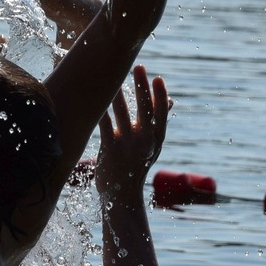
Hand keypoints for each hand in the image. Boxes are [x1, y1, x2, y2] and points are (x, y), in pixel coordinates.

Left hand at [96, 66, 169, 203]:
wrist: (122, 197)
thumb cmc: (135, 167)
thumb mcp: (152, 147)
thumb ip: (157, 122)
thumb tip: (170, 99)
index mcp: (156, 140)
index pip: (162, 113)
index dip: (160, 95)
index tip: (158, 78)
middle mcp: (145, 142)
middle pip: (144, 109)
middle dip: (141, 87)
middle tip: (138, 67)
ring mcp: (128, 146)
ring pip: (122, 113)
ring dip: (117, 94)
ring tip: (112, 78)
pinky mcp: (110, 150)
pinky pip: (104, 124)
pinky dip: (101, 110)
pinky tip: (96, 97)